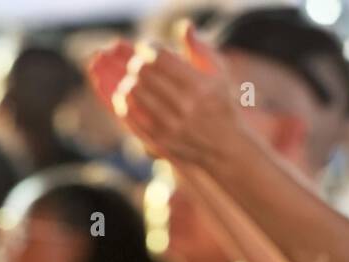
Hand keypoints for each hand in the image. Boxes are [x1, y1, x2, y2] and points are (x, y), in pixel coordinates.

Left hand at [88, 24, 243, 166]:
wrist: (224, 148)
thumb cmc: (220, 104)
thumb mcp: (218, 74)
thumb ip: (199, 48)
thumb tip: (184, 27)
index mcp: (198, 86)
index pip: (160, 58)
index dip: (148, 48)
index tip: (147, 48)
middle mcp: (184, 107)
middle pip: (144, 74)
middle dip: (136, 63)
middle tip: (138, 64)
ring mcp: (171, 127)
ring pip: (133, 94)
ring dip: (128, 82)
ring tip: (133, 80)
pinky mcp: (160, 143)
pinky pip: (130, 118)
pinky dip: (124, 104)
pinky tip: (126, 97)